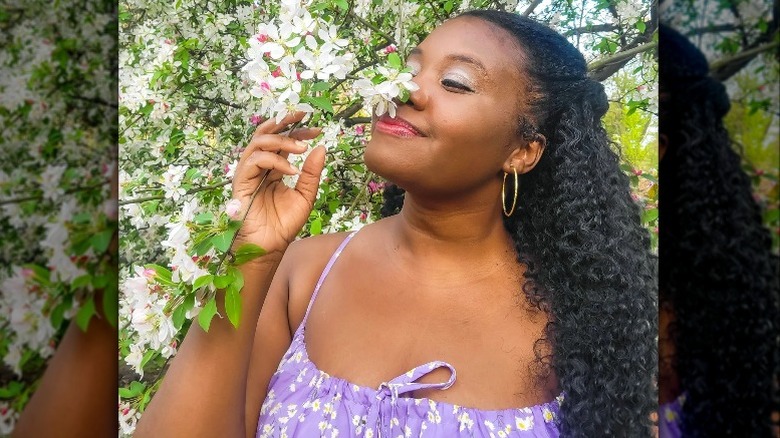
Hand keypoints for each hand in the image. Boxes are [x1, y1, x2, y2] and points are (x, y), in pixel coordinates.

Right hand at [231, 112, 325, 255]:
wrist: (270, 246)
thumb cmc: (284, 224)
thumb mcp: (305, 195)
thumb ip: (312, 173)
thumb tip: (321, 147)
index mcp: (274, 168)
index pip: (284, 141)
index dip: (299, 131)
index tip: (318, 128)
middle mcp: (259, 166)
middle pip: (266, 132)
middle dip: (285, 120)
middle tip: (303, 114)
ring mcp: (249, 172)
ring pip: (259, 141)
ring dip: (283, 140)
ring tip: (302, 147)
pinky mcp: (241, 181)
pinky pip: (256, 160)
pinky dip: (275, 161)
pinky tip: (292, 170)